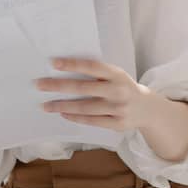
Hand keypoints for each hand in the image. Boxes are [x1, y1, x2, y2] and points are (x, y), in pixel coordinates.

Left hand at [36, 58, 157, 131]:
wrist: (148, 109)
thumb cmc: (123, 87)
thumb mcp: (116, 75)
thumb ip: (96, 73)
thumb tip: (64, 69)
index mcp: (117, 74)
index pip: (92, 67)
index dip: (72, 65)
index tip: (53, 63)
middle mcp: (118, 91)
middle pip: (83, 88)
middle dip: (58, 86)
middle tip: (39, 85)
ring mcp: (118, 109)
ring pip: (84, 107)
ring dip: (62, 106)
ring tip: (45, 105)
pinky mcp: (117, 124)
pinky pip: (91, 121)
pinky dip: (75, 117)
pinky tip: (62, 113)